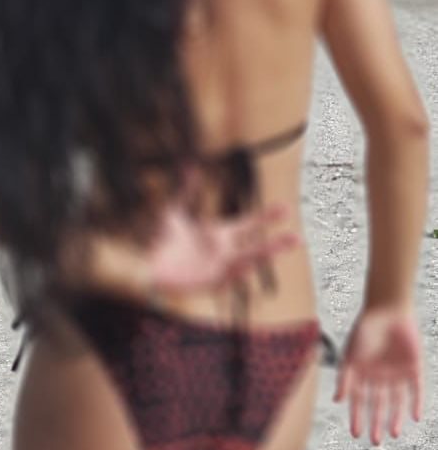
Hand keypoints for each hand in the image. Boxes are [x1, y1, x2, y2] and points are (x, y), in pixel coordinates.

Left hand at [145, 201, 298, 293]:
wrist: (150, 265)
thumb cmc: (163, 241)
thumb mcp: (174, 211)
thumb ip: (186, 191)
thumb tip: (190, 165)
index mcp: (220, 234)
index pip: (249, 224)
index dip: (267, 217)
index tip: (286, 208)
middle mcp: (224, 252)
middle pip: (256, 247)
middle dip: (276, 243)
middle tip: (298, 237)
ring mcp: (219, 269)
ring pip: (246, 263)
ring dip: (262, 258)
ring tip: (279, 256)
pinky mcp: (209, 283)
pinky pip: (226, 280)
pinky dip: (235, 274)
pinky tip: (245, 265)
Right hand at [334, 306, 423, 444]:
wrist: (388, 311)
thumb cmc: (365, 330)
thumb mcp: (350, 355)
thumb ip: (344, 378)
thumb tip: (338, 401)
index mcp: (361, 373)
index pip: (358, 401)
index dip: (357, 417)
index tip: (355, 434)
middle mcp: (379, 376)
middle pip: (378, 405)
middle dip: (376, 423)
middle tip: (375, 441)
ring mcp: (397, 374)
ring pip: (397, 402)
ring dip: (395, 417)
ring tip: (394, 434)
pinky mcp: (414, 369)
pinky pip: (415, 390)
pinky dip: (415, 403)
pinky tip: (413, 416)